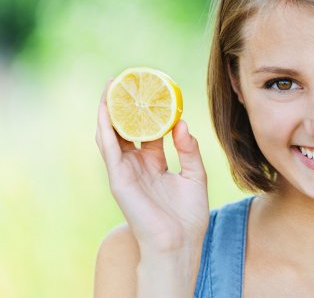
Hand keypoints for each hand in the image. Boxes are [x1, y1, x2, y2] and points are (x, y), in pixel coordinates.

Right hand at [95, 79, 208, 254]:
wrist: (179, 243)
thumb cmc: (188, 216)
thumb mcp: (195, 176)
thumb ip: (189, 150)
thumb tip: (183, 124)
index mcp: (154, 164)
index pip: (148, 132)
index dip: (149, 113)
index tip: (153, 92)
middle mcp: (137, 165)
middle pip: (127, 130)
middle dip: (125, 107)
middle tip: (127, 82)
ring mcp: (126, 171)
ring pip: (113, 135)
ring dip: (110, 112)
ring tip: (111, 87)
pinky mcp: (119, 179)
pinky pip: (109, 149)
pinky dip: (105, 129)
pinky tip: (104, 110)